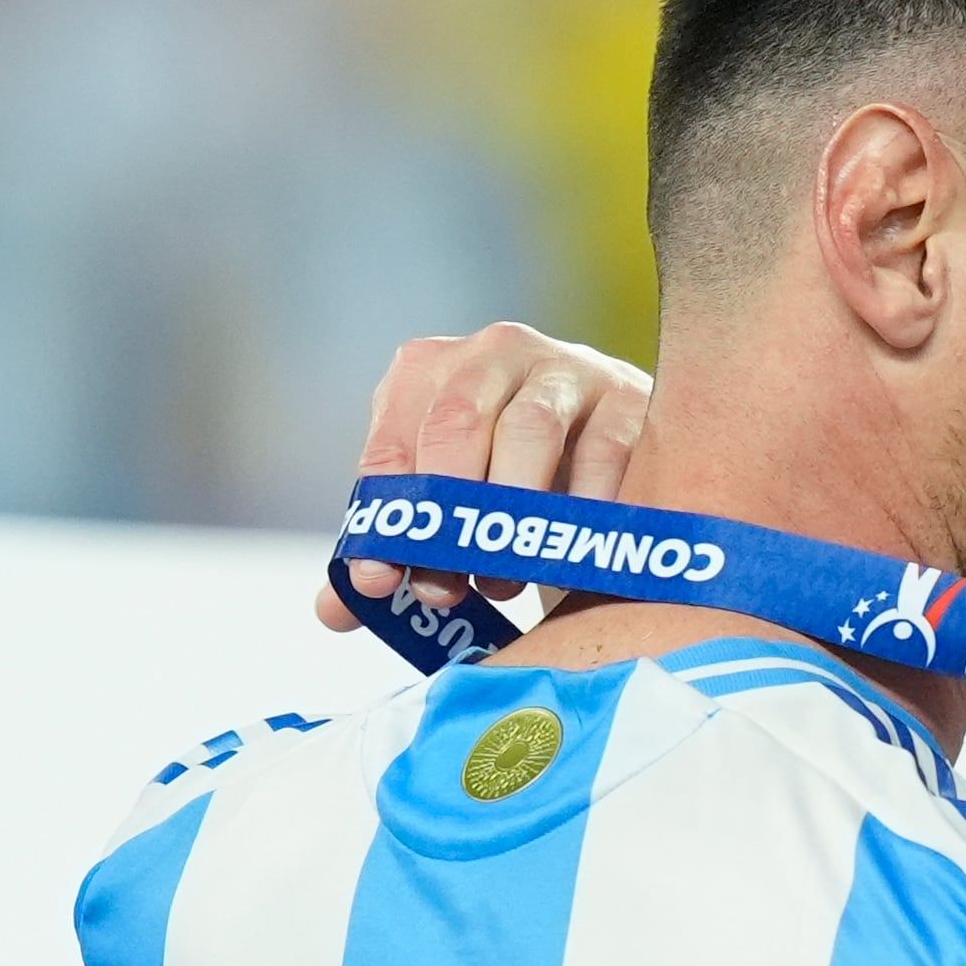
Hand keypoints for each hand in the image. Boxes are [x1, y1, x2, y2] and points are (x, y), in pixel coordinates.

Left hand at [317, 323, 651, 629]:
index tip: (380, 581)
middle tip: (447, 586)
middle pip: (456, 424)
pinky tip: (569, 552)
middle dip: (448, 515)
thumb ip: (398, 548)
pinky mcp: (628, 397)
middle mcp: (492, 354)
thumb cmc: (510, 476)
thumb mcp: (447, 503)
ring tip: (505, 579)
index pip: (392, 445)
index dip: (384, 519)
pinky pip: (604, 453)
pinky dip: (583, 509)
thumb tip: (337, 612)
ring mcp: (565, 369)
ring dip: (514, 514)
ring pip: (530, 430)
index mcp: (427, 372)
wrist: (609, 446)